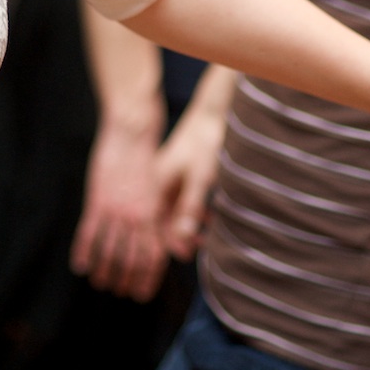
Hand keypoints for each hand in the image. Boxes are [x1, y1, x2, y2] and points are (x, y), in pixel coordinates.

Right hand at [71, 120, 167, 300]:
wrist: (132, 133)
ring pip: (110, 250)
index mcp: (155, 215)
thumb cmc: (148, 159)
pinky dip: (84, 251)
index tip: (142, 294)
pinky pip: (89, 233)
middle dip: (126, 280)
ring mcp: (117, 210)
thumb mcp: (160, 190)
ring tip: (100, 283)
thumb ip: (160, 215)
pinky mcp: (98, 200)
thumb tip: (167, 239)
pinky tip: (79, 266)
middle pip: (132, 259)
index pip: (154, 257)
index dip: (148, 278)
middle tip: (119, 292)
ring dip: (104, 271)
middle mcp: (138, 217)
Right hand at [153, 97, 224, 260]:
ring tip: (209, 237)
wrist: (213, 114)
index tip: (188, 256)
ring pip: (174, 212)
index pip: (156, 225)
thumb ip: (191, 209)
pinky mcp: (179, 175)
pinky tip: (210, 218)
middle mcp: (157, 184)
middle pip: (163, 221)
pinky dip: (195, 213)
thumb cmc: (206, 143)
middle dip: (181, 238)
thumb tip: (183, 240)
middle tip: (201, 249)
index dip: (170, 243)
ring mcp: (167, 179)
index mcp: (156, 185)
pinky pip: (182, 201)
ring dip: (190, 226)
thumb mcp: (201, 179)